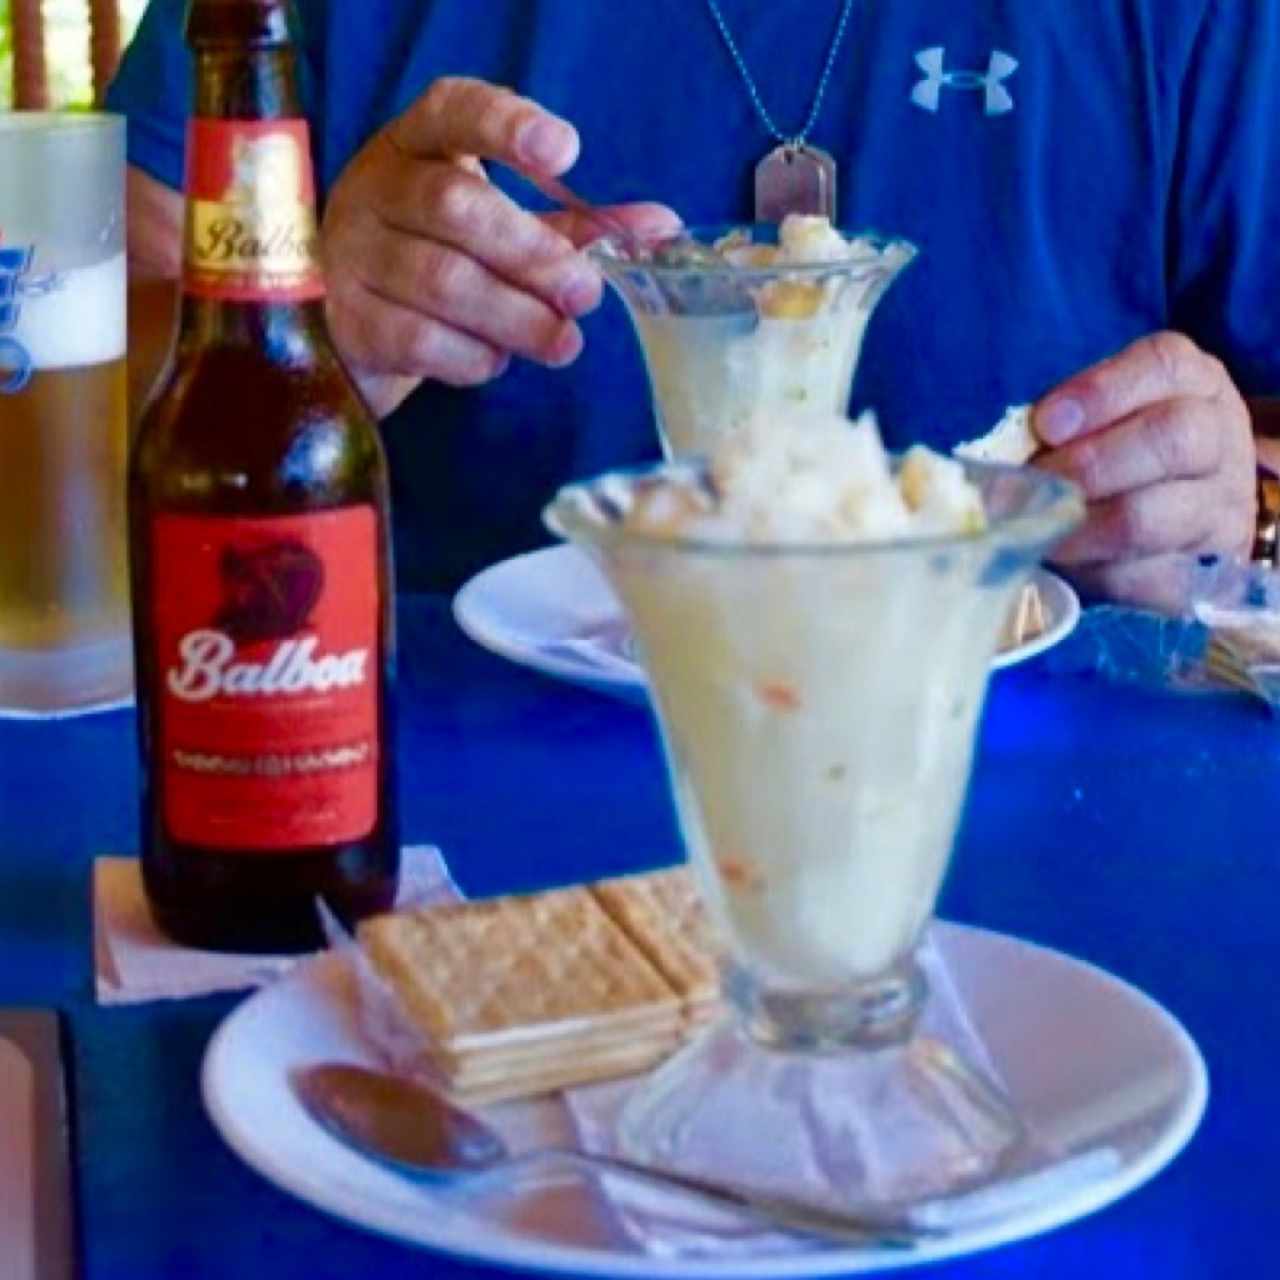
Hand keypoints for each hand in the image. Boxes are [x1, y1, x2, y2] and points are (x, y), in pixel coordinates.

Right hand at [320, 77, 679, 416]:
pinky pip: (420, 340)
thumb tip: (663, 226)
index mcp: (417, 144)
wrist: (348, 322)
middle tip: (586, 293)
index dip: (508, 127)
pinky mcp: (350, 322)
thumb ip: (576, 227)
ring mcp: (354, 254)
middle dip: (532, 254)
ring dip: (515, 317)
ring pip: (442, 281)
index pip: (456, 112)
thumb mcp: (501, 229)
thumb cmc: (437, 259)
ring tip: (563, 343)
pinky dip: (472, 356)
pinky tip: (498, 361)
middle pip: (457, 208)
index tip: (566, 153)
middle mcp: (376, 187)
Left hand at [1032, 332, 1256, 611]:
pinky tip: (1061, 562)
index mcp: (1191, 383)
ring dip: (1078, 527)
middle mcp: (1216, 439)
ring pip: (1150, 518)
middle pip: (1171, 439)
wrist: (1189, 514)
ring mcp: (1215, 510)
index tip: (1045, 423)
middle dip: (1087, 464)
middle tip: (1034, 483)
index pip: (1163, 365)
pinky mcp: (1199, 572)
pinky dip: (1092, 573)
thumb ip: (1063, 421)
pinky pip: (1143, 578)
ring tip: (1034, 528)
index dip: (1101, 393)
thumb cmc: (1123, 449)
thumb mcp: (1103, 414)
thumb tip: (1002, 451)